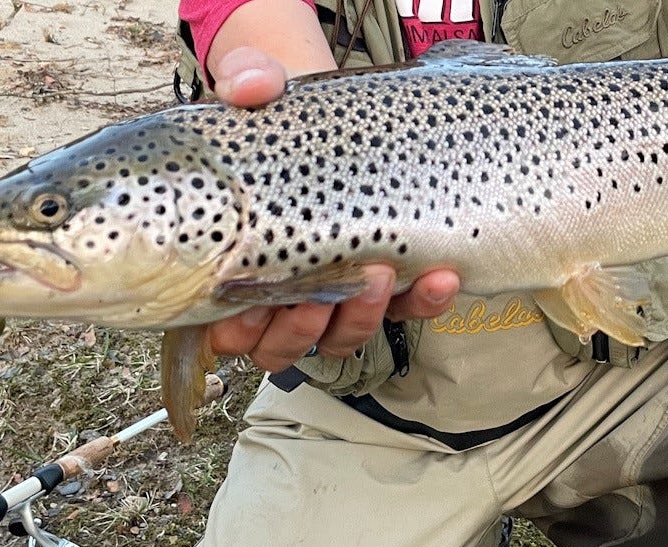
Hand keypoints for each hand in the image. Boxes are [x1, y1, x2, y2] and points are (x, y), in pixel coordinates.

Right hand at [204, 48, 460, 372]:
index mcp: (232, 268)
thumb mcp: (254, 89)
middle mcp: (279, 294)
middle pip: (283, 344)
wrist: (327, 114)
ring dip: (362, 318)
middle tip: (329, 287)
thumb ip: (246, 82)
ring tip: (383, 275)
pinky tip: (441, 276)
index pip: (227, 327)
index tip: (255, 305)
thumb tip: (250, 85)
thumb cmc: (276, 116)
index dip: (240, 328)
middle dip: (305, 327)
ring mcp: (334, 294)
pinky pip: (404, 311)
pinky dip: (423, 302)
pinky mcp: (384, 285)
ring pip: (341, 338)